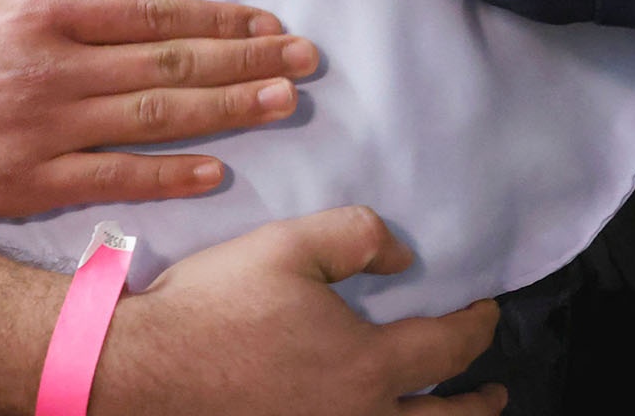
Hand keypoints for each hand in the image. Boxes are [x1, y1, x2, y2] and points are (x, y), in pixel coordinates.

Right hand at [0, 0, 317, 215]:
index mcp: (48, 10)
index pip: (155, 11)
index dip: (221, 16)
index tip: (271, 21)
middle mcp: (56, 66)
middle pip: (171, 61)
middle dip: (247, 59)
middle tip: (305, 60)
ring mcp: (47, 127)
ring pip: (156, 116)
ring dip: (228, 109)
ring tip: (283, 103)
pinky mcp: (34, 181)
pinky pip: (114, 177)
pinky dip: (169, 175)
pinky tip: (216, 168)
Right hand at [96, 207, 505, 414]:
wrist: (140, 372)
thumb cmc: (211, 309)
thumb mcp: (287, 245)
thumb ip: (357, 236)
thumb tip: (403, 254)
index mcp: (366, 367)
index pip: (448, 349)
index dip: (476, 327)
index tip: (485, 311)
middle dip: (478, 404)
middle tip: (494, 391)